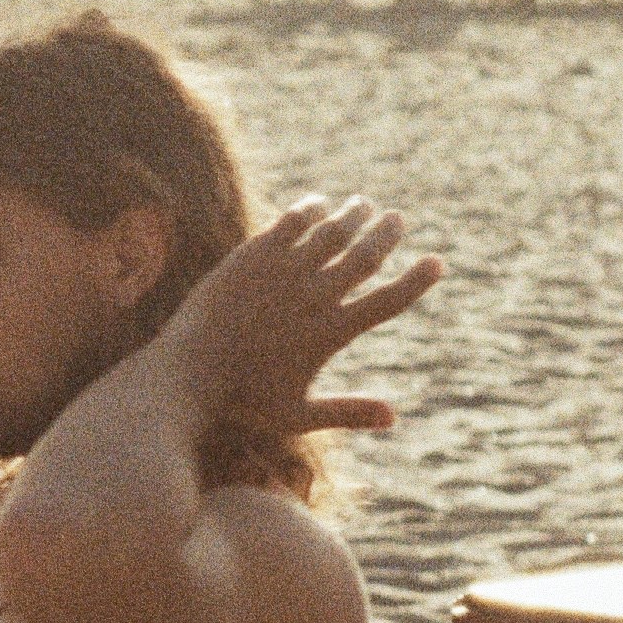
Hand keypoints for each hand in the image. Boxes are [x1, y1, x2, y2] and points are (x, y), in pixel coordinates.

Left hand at [162, 198, 441, 449]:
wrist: (186, 373)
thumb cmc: (241, 401)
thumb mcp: (299, 415)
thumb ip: (348, 411)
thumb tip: (394, 417)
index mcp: (332, 332)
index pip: (389, 300)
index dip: (418, 279)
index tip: (436, 262)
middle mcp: (315, 297)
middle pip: (366, 256)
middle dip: (387, 233)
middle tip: (396, 219)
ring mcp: (283, 273)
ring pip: (332, 233)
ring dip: (353, 215)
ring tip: (363, 205)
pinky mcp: (252, 256)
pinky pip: (290, 223)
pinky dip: (309, 210)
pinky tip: (317, 204)